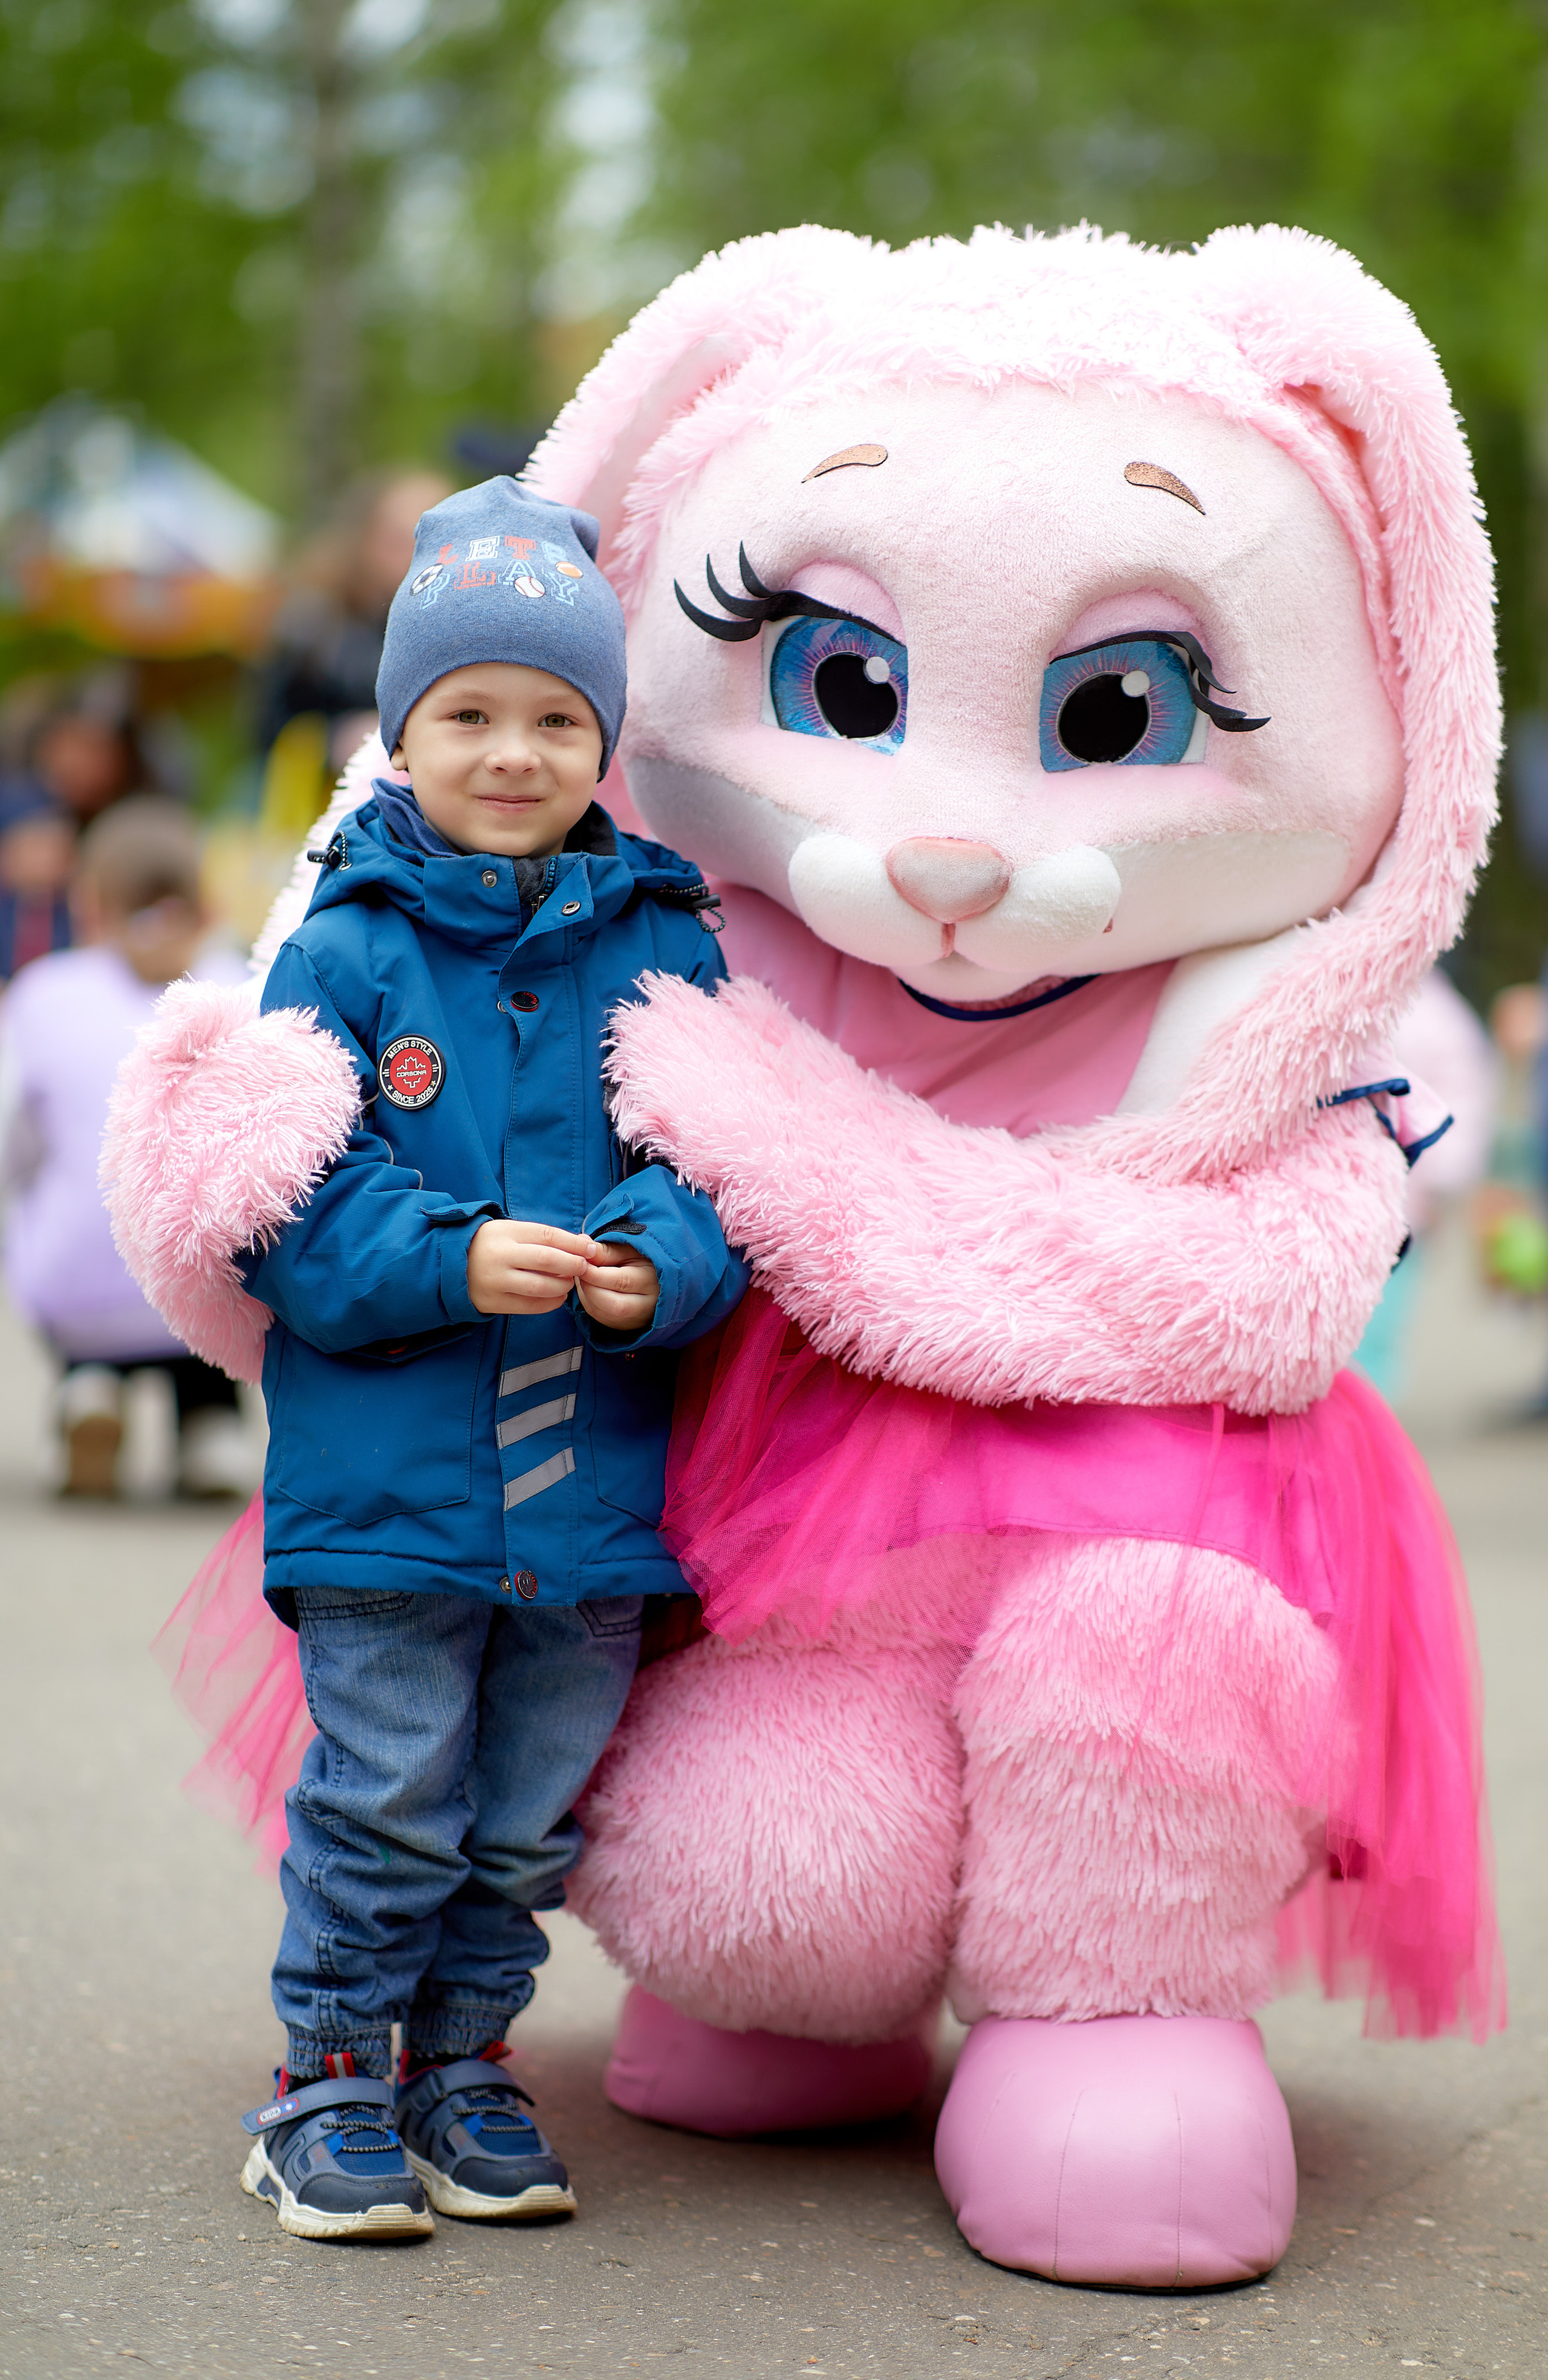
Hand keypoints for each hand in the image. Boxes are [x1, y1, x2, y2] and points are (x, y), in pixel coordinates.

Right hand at [467, 1219, 602, 1314]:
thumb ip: (544, 1237)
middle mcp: (500, 1256)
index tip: (590, 1250)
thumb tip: (583, 1244)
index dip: (573, 1243)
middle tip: (584, 1268)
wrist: (451, 1265)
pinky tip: (557, 1297)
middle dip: (573, 1264)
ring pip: (540, 1286)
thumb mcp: (512, 1232)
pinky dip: (550, 1303)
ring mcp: (495, 1281)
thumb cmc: (491, 1245)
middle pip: (547, 1260)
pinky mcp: (493, 1302)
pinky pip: (529, 1305)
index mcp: (505, 1232)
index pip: (547, 1235)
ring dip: (563, 1286)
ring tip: (568, 1283)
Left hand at [576, 1237, 659, 1332]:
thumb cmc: (641, 1259)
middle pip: (613, 1304)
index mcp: (652, 1281)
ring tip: (583, 1276)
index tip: (580, 1261)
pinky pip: (599, 1317)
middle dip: (589, 1287)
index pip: (621, 1282)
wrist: (655, 1279)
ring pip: (603, 1313)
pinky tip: (588, 1287)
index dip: (595, 1273)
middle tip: (580, 1270)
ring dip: (586, 1294)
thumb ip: (607, 1251)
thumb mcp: (628, 1250)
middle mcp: (647, 1305)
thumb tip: (584, 1245)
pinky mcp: (623, 1325)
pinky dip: (588, 1301)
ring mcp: (635, 1319)